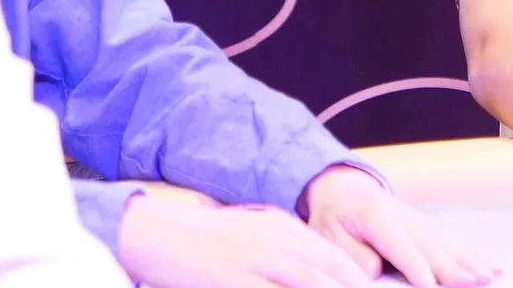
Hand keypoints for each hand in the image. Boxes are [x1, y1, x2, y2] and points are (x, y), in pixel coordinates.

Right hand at [116, 194, 372, 287]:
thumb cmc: (203, 239)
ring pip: (308, 283)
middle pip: (330, 272)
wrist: (154, 231)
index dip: (358, 280)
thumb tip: (311, 272)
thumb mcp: (251, 234)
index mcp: (283, 230)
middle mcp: (276, 242)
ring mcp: (255, 261)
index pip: (334, 257)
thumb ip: (282, 250)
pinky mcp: (232, 279)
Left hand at [302, 165, 498, 286]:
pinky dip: (472, 254)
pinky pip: (453, 241)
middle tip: (471, 282)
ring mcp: (420, 220)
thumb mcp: (327, 234)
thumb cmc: (335, 217)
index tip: (430, 283)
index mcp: (376, 217)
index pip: (400, 245)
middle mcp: (405, 216)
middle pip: (432, 245)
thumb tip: (376, 271)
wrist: (346, 189)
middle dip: (453, 266)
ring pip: (448, 243)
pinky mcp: (429, 226)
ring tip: (487, 277)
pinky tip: (488, 265)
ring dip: (469, 261)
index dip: (416, 265)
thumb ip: (351, 253)